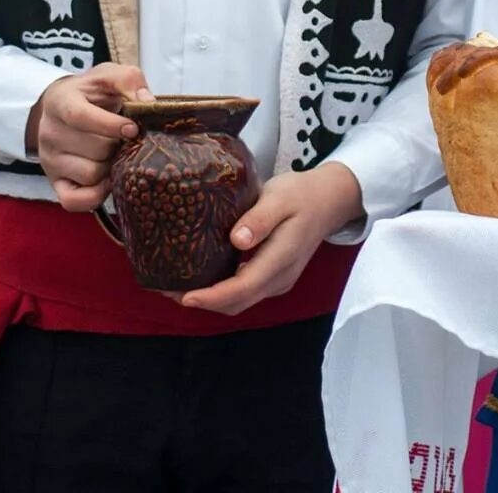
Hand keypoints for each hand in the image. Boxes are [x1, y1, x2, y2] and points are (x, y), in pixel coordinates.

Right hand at [29, 64, 150, 211]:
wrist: (64, 108)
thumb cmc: (91, 93)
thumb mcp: (108, 76)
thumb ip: (129, 80)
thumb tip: (147, 104)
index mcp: (60, 102)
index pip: (81, 117)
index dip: (110, 125)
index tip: (132, 128)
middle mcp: (48, 133)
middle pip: (95, 150)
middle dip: (118, 146)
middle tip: (124, 140)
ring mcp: (49, 161)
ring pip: (91, 175)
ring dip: (111, 167)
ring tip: (115, 153)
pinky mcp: (55, 183)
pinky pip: (75, 201)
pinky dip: (97, 194)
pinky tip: (108, 178)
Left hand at [177, 164, 363, 315]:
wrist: (329, 201)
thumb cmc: (302, 195)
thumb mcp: (280, 197)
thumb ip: (260, 219)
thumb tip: (236, 240)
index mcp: (280, 259)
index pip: (242, 288)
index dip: (211, 297)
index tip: (184, 295)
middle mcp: (279, 278)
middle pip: (237, 302)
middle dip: (203, 302)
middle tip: (167, 289)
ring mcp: (278, 280)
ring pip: (240, 301)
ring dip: (210, 300)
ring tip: (177, 285)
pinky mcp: (273, 276)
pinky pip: (244, 292)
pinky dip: (221, 292)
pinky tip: (202, 276)